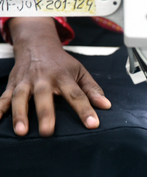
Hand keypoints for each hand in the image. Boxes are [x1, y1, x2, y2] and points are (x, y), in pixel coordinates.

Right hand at [0, 17, 110, 136]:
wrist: (37, 44)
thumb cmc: (62, 63)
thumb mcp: (80, 72)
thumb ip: (92, 89)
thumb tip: (106, 105)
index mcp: (64, 76)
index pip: (77, 94)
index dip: (85, 109)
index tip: (93, 124)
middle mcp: (43, 79)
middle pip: (44, 96)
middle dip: (45, 113)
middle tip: (48, 132)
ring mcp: (26, 81)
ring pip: (20, 97)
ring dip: (19, 114)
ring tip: (21, 132)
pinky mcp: (12, 84)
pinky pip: (3, 97)